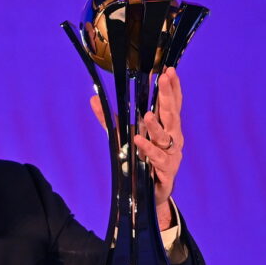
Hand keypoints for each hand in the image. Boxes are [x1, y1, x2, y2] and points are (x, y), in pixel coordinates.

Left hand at [90, 67, 183, 228]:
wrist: (151, 194)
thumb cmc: (141, 160)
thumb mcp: (122, 136)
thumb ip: (109, 119)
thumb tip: (92, 98)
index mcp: (166, 127)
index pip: (171, 104)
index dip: (172, 88)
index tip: (169, 70)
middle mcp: (172, 138)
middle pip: (171, 114)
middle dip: (168, 96)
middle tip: (164, 79)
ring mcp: (171, 154)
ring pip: (165, 136)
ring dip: (155, 126)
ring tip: (147, 115)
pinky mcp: (166, 170)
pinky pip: (157, 158)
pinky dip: (147, 150)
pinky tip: (138, 141)